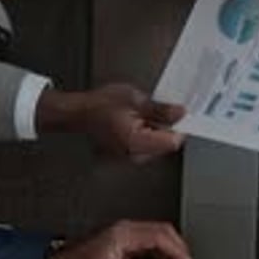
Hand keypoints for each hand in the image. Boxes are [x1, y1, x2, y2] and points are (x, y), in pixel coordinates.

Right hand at [35, 82, 185, 159]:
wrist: (79, 113)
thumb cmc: (99, 105)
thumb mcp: (134, 99)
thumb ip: (160, 109)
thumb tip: (180, 114)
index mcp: (136, 143)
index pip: (173, 142)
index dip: (178, 126)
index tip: (176, 114)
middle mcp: (134, 156)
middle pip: (165, 145)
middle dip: (164, 128)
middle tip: (150, 111)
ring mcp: (130, 158)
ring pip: (157, 147)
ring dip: (155, 131)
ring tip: (138, 116)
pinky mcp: (128, 156)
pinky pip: (146, 147)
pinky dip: (146, 135)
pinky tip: (134, 124)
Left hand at [49, 220, 193, 258]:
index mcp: (123, 234)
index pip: (159, 236)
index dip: (176, 249)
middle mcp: (126, 230)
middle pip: (162, 233)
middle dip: (176, 250)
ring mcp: (126, 235)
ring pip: (157, 239)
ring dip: (167, 255)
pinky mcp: (125, 243)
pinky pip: (148, 246)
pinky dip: (157, 258)